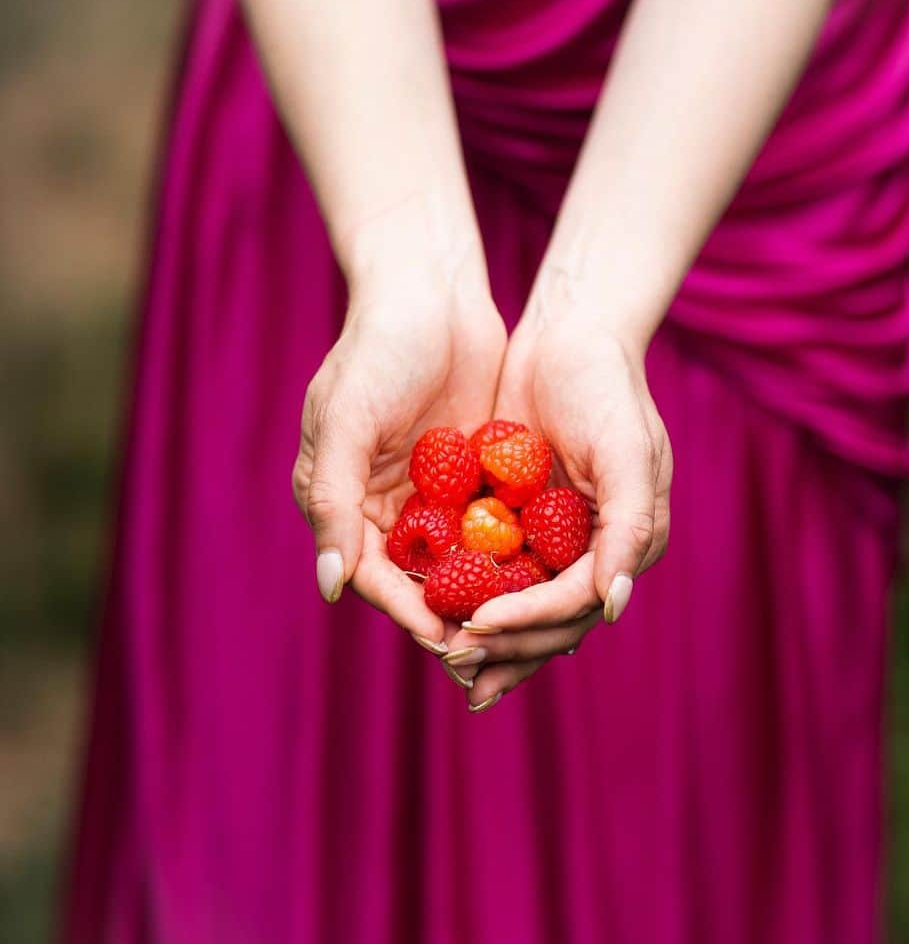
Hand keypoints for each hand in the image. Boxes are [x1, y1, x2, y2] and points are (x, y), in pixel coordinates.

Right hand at [292, 252, 504, 645]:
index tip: (445, 639)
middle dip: (451, 618)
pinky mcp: (469, 477)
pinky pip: (489, 529)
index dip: (407, 612)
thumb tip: (330, 587)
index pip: (373, 577)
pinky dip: (510, 554)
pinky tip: (543, 579)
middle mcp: (382, 507)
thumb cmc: (376, 349)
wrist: (430, 289)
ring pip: (458, 564)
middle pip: (417, 583)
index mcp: (340, 500)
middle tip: (489, 653)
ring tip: (521, 628)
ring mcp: (428, 494)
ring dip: (484, 597)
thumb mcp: (345, 420)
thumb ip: (332, 501)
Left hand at [443, 311, 672, 706]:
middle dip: (505, 647)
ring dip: (490, 640)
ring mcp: (558, 538)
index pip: (575, 602)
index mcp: (630, 542)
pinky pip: (497, 572)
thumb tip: (614, 607)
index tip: (477, 626)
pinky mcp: (523, 520)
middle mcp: (597, 550)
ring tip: (449, 665)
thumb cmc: (606, 386)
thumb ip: (628, 527)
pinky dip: (472, 598)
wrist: (570, 334)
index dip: (528, 621)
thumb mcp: (627, 452)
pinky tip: (437, 617)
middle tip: (455, 665)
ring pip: (523, 606)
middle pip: (551, 621)